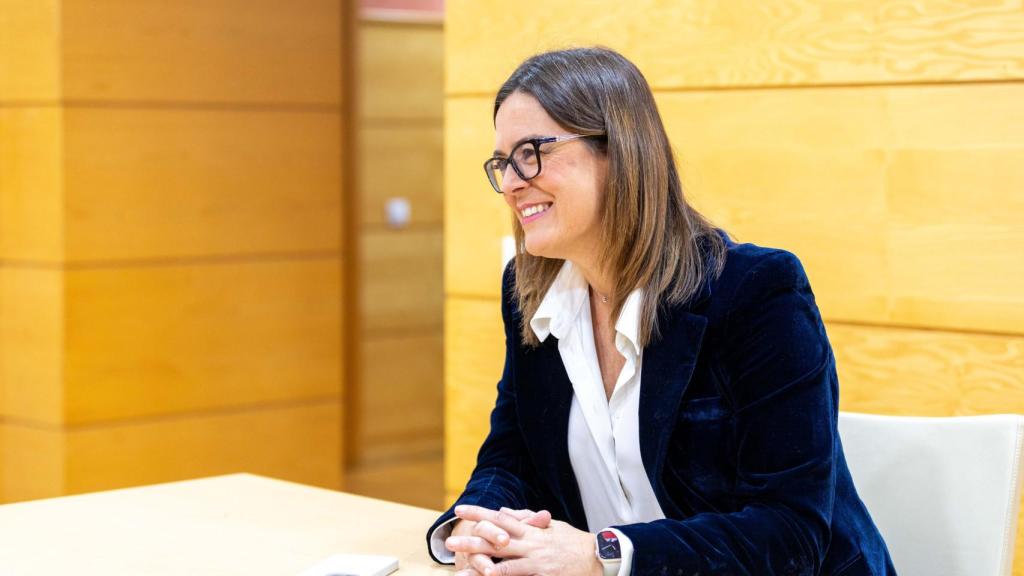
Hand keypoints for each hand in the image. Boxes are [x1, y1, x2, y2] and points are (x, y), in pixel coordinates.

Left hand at [448, 504, 600, 575]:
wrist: (597, 558)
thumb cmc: (572, 541)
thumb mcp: (549, 525)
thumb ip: (525, 518)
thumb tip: (502, 511)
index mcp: (531, 529)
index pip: (499, 518)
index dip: (479, 513)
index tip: (460, 510)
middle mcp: (530, 544)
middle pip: (495, 541)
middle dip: (471, 541)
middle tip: (449, 542)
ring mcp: (535, 563)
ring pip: (502, 566)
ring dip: (480, 568)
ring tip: (460, 572)